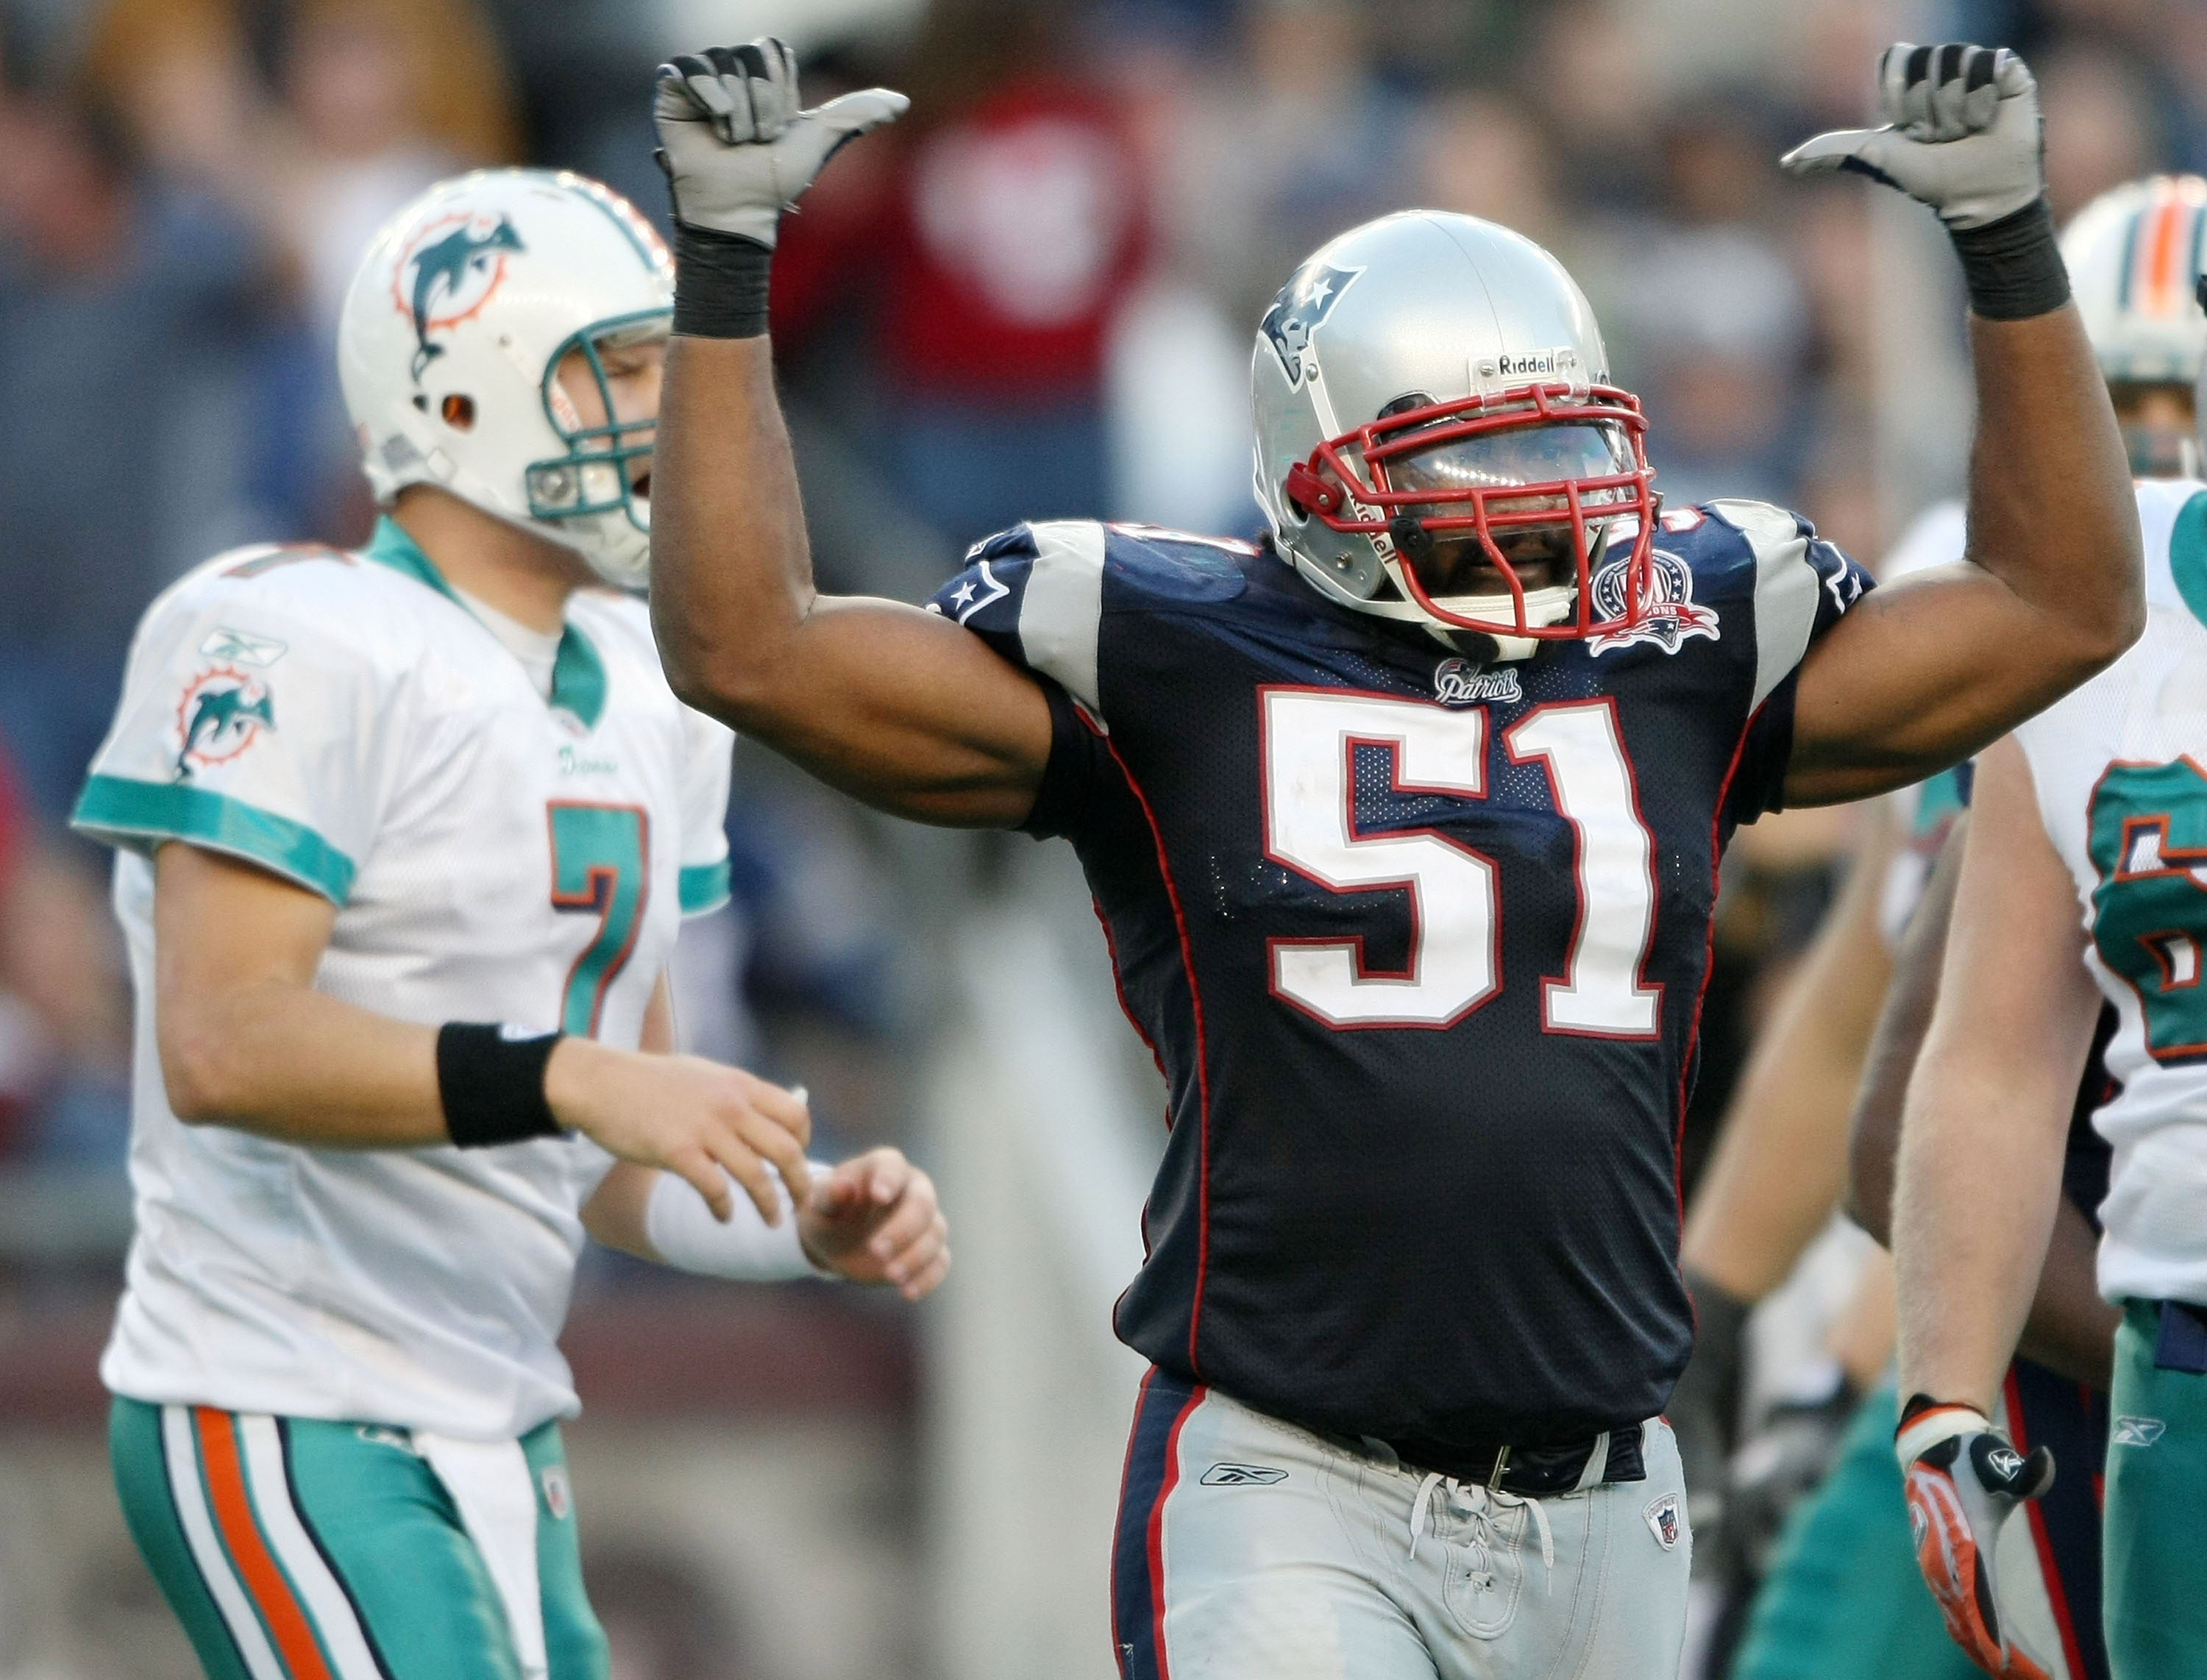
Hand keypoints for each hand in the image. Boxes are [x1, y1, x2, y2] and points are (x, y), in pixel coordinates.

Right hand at [545, 1039, 810, 1226]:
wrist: (600, 1082)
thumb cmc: (650, 1082)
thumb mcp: (704, 1075)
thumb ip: (736, 1093)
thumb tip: (766, 1113)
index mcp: (740, 1085)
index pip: (795, 1114)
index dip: (804, 1142)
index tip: (797, 1161)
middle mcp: (730, 1104)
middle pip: (787, 1149)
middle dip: (800, 1182)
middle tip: (802, 1202)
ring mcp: (704, 1128)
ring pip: (756, 1175)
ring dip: (769, 1204)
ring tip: (773, 1222)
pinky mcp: (676, 1150)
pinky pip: (714, 1188)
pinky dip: (724, 1208)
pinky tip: (724, 1217)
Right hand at [653, 38, 907, 245]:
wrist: (739, 210)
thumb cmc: (774, 181)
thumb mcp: (820, 142)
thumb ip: (856, 115)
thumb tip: (902, 102)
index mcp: (762, 77)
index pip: (775, 51)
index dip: (781, 93)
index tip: (777, 129)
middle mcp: (730, 71)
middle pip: (753, 55)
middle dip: (763, 105)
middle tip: (753, 140)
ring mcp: (699, 78)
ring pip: (725, 64)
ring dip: (738, 113)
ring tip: (731, 141)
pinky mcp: (670, 87)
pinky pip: (691, 68)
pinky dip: (709, 98)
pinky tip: (710, 124)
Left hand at [798, 1147, 949, 1300]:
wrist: (837, 1241)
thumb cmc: (828, 1214)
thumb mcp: (818, 1205)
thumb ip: (828, 1194)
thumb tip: (843, 1187)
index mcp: (883, 1167)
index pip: (892, 1167)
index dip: (889, 1180)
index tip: (879, 1196)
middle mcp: (911, 1188)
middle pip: (922, 1203)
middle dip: (903, 1229)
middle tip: (876, 1251)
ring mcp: (925, 1220)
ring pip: (935, 1233)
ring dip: (915, 1256)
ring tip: (890, 1276)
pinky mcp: (930, 1249)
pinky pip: (940, 1261)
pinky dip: (928, 1277)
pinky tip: (907, 1293)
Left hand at [1781, 43, 2042, 228]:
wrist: (1977, 196)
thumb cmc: (1929, 179)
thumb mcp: (1876, 159)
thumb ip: (1831, 152)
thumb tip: (1786, 162)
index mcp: (1911, 83)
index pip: (1897, 59)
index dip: (1900, 96)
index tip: (1910, 129)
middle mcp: (1943, 70)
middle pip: (1925, 62)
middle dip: (1929, 108)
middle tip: (1943, 134)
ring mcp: (1977, 67)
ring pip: (1955, 61)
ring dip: (1957, 108)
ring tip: (1967, 130)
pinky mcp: (2009, 70)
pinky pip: (1988, 61)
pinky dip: (1984, 97)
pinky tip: (1989, 118)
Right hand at [1896, 1399, 2056, 1679]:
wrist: (1929, 1452)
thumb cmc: (1970, 1459)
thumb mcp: (1996, 1460)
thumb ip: (2026, 1470)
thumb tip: (2044, 1462)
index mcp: (1962, 1542)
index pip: (1979, 1599)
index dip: (1997, 1636)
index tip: (2013, 1664)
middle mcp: (1945, 1564)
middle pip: (1972, 1626)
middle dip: (2006, 1660)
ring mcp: (1939, 1572)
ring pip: (1963, 1628)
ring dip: (1993, 1657)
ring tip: (2030, 1678)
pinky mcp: (1940, 1576)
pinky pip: (1958, 1619)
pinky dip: (1978, 1644)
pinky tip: (1999, 1662)